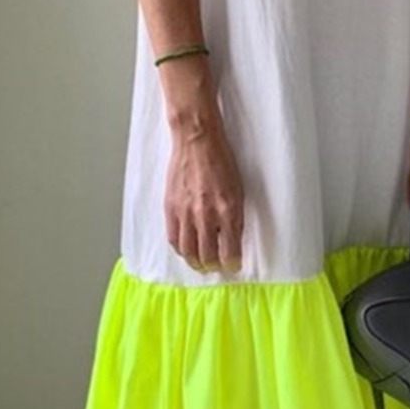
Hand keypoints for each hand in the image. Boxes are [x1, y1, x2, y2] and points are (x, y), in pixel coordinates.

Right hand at [164, 117, 244, 273]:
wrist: (197, 142)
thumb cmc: (221, 162)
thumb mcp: (238, 192)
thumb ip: (235, 218)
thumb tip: (233, 240)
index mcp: (228, 211)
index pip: (230, 252)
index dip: (232, 264)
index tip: (234, 266)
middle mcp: (206, 215)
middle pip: (208, 256)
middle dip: (214, 266)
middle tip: (217, 266)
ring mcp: (186, 213)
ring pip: (188, 252)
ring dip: (196, 262)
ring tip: (201, 263)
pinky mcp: (171, 208)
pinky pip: (173, 238)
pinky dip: (180, 249)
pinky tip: (186, 249)